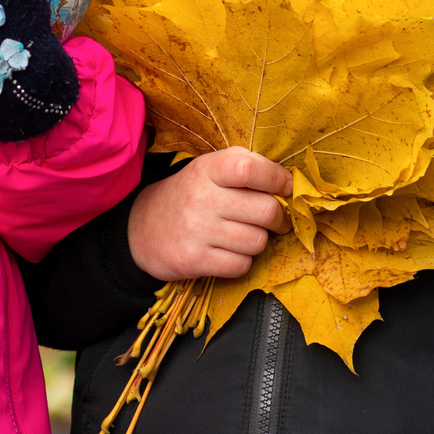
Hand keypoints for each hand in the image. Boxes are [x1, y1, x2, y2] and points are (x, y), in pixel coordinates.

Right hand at [127, 148, 292, 280]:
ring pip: (258, 241)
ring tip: (240, 235)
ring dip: (257, 241)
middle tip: (273, 220)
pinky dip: (241, 262)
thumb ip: (246, 168)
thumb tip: (291, 185)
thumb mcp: (209, 170)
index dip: (279, 179)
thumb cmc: (189, 196)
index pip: (252, 169)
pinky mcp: (193, 260)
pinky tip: (227, 252)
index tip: (287, 188)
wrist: (142, 229)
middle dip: (278, 218)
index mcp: (207, 169)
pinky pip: (241, 265)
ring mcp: (196, 230)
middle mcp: (201, 197)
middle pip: (266, 210)